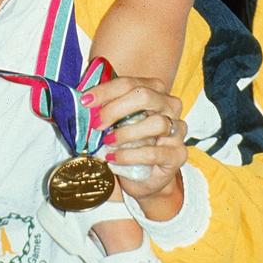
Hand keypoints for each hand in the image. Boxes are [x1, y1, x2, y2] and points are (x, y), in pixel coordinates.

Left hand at [84, 77, 187, 213]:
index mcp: (154, 90)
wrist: (146, 178)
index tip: (86, 101)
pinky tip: (113, 157)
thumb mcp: (117, 122)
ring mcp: (178, 130)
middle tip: (97, 123)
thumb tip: (83, 100)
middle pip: (145, 96)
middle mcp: (170, 105)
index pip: (129, 83)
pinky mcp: (178, 154)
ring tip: (107, 142)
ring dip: (126, 133)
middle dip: (116, 109)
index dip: (106, 91)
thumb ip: (106, 108)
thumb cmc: (129, 143)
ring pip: (156, 123)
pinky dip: (130, 155)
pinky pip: (154, 152)